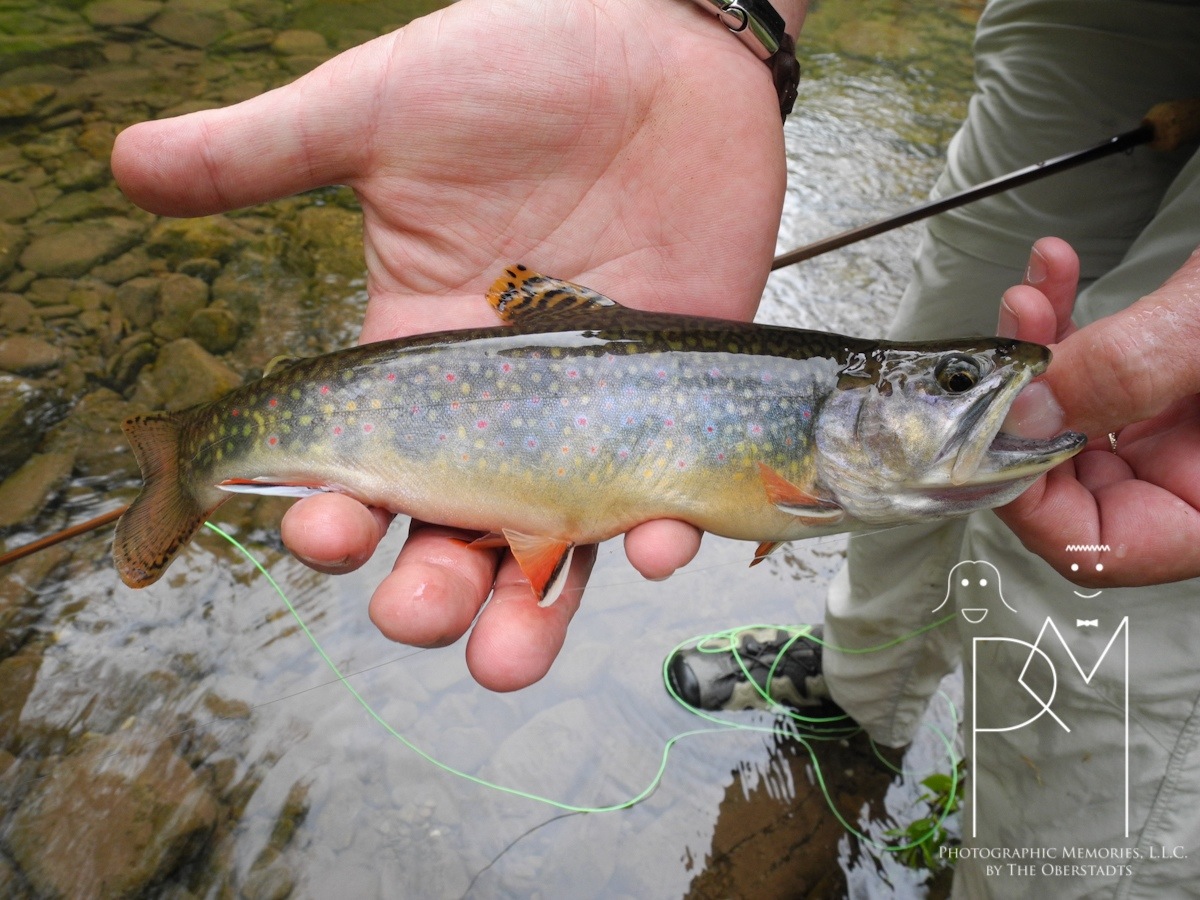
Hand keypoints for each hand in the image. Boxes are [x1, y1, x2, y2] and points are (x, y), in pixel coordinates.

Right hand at [111, 0, 804, 688]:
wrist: (660, 44)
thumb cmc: (520, 66)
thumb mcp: (382, 109)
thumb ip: (267, 150)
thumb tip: (126, 164)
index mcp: (413, 354)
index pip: (357, 466)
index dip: (331, 514)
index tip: (324, 530)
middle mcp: (496, 406)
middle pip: (448, 539)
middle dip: (426, 595)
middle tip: (417, 612)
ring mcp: (589, 416)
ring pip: (553, 552)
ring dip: (529, 615)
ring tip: (507, 654)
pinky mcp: (672, 404)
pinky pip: (664, 496)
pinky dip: (660, 531)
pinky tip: (654, 541)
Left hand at [995, 237, 1199, 585]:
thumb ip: (1133, 369)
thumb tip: (1025, 414)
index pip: (1098, 547)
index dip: (1029, 499)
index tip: (991, 428)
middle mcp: (1199, 483)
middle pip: (1071, 482)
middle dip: (1023, 406)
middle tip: (1009, 342)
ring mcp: (1186, 438)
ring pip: (1073, 418)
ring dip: (1041, 353)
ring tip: (1035, 292)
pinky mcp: (1176, 387)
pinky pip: (1101, 372)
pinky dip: (1072, 324)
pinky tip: (1055, 270)